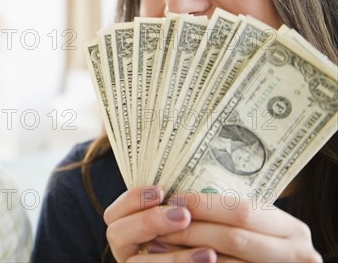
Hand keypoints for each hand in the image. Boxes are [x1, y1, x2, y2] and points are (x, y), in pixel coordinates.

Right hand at [104, 186, 214, 261]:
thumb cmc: (198, 238)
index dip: (133, 199)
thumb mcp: (185, 219)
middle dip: (149, 221)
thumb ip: (176, 208)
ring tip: (209, 250)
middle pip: (116, 234)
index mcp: (126, 230)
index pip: (113, 214)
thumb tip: (189, 190)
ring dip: (174, 256)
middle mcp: (124, 251)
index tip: (161, 191)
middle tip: (184, 215)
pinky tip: (211, 257)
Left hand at [155, 191, 320, 261]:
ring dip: (186, 252)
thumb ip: (235, 215)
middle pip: (233, 238)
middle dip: (192, 230)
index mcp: (293, 230)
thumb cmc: (263, 246)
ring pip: (222, 262)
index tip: (174, 199)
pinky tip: (174, 260)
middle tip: (160, 223)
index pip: (243, 211)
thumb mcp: (260, 227)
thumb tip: (181, 199)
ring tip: (158, 242)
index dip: (205, 205)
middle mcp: (298, 255)